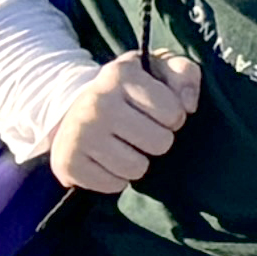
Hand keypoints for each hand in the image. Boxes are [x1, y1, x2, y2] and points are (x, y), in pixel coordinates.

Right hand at [42, 47, 200, 192]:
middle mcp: (96, 102)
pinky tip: (107, 160)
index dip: (174, 117)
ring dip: (138, 161)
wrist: (75, 108)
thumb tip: (188, 106)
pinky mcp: (67, 162)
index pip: (173, 113)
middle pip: (160, 143)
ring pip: (137, 168)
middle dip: (158, 140)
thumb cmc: (131, 91)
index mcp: (120, 75)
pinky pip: (115, 185)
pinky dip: (117, 178)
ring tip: (125, 145)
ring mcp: (79, 133)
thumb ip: (185, 75)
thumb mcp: (160, 70)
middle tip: (141, 131)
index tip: (159, 112)